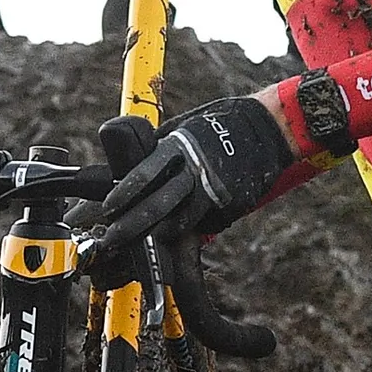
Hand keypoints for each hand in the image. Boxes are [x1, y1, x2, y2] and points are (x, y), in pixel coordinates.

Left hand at [85, 90, 298, 251]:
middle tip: (110, 238)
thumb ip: (158, 148)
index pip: (142, 173)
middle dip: (130, 224)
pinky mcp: (228, 205)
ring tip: (135, 245)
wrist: (267, 130)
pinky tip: (169, 240)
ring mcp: (212, 189)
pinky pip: (201, 223)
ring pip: (177, 220)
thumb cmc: (220, 126)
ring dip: (153, 235)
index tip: (104, 209)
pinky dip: (183, 231)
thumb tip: (128, 166)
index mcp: (178, 146)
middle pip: (156, 203)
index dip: (121, 194)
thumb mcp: (184, 127)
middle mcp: (193, 169)